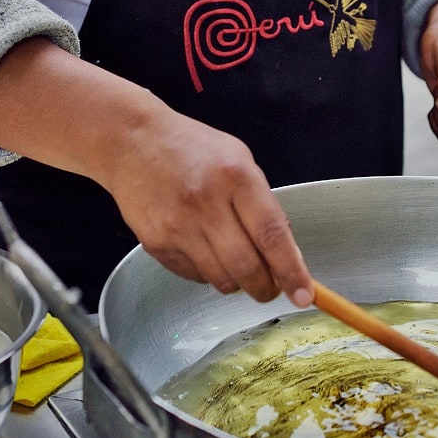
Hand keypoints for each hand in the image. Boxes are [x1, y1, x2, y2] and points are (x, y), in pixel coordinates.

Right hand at [101, 106, 313, 305]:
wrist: (133, 142)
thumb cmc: (193, 148)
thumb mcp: (239, 160)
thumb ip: (263, 203)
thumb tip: (286, 252)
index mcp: (236, 177)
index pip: (271, 235)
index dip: (291, 270)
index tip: (303, 294)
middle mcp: (207, 203)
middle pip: (247, 267)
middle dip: (267, 288)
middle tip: (273, 288)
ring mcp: (178, 226)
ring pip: (221, 279)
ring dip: (239, 283)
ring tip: (239, 265)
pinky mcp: (156, 243)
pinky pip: (194, 276)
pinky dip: (209, 274)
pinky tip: (207, 252)